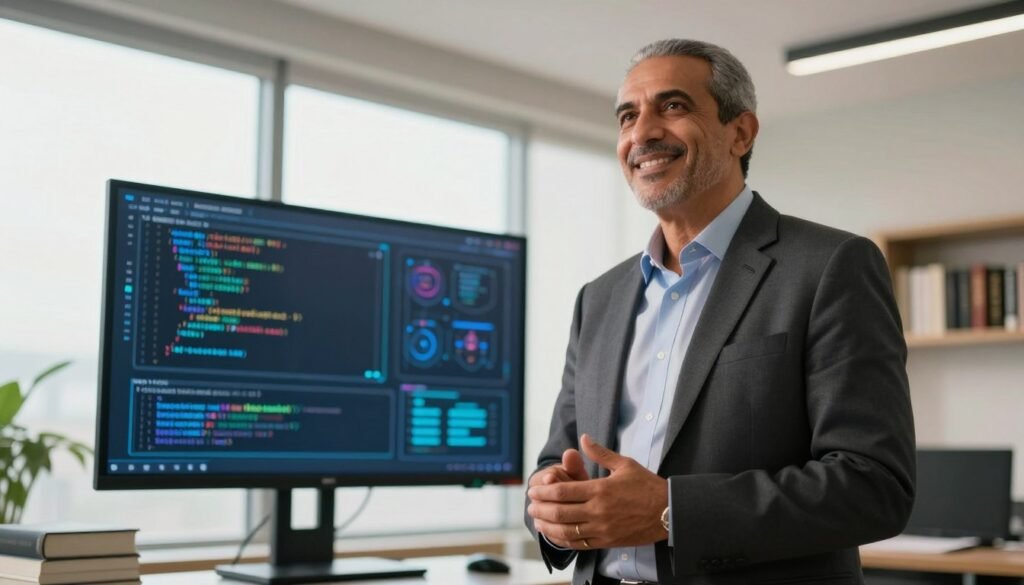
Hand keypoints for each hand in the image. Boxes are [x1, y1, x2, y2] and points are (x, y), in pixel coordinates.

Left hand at [527, 434, 667, 549]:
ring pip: (566, 530)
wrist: (669, 511)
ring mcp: (602, 529)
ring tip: (538, 521)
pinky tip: (555, 535)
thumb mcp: (625, 464)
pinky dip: (563, 540)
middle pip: (559, 512)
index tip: (533, 490)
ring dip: (547, 526)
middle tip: (530, 505)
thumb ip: (600, 453)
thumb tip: (583, 438)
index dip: (544, 492)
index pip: (562, 491)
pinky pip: (579, 544)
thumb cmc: (647, 485)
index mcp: (600, 489)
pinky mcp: (607, 541)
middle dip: (540, 508)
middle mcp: (598, 511)